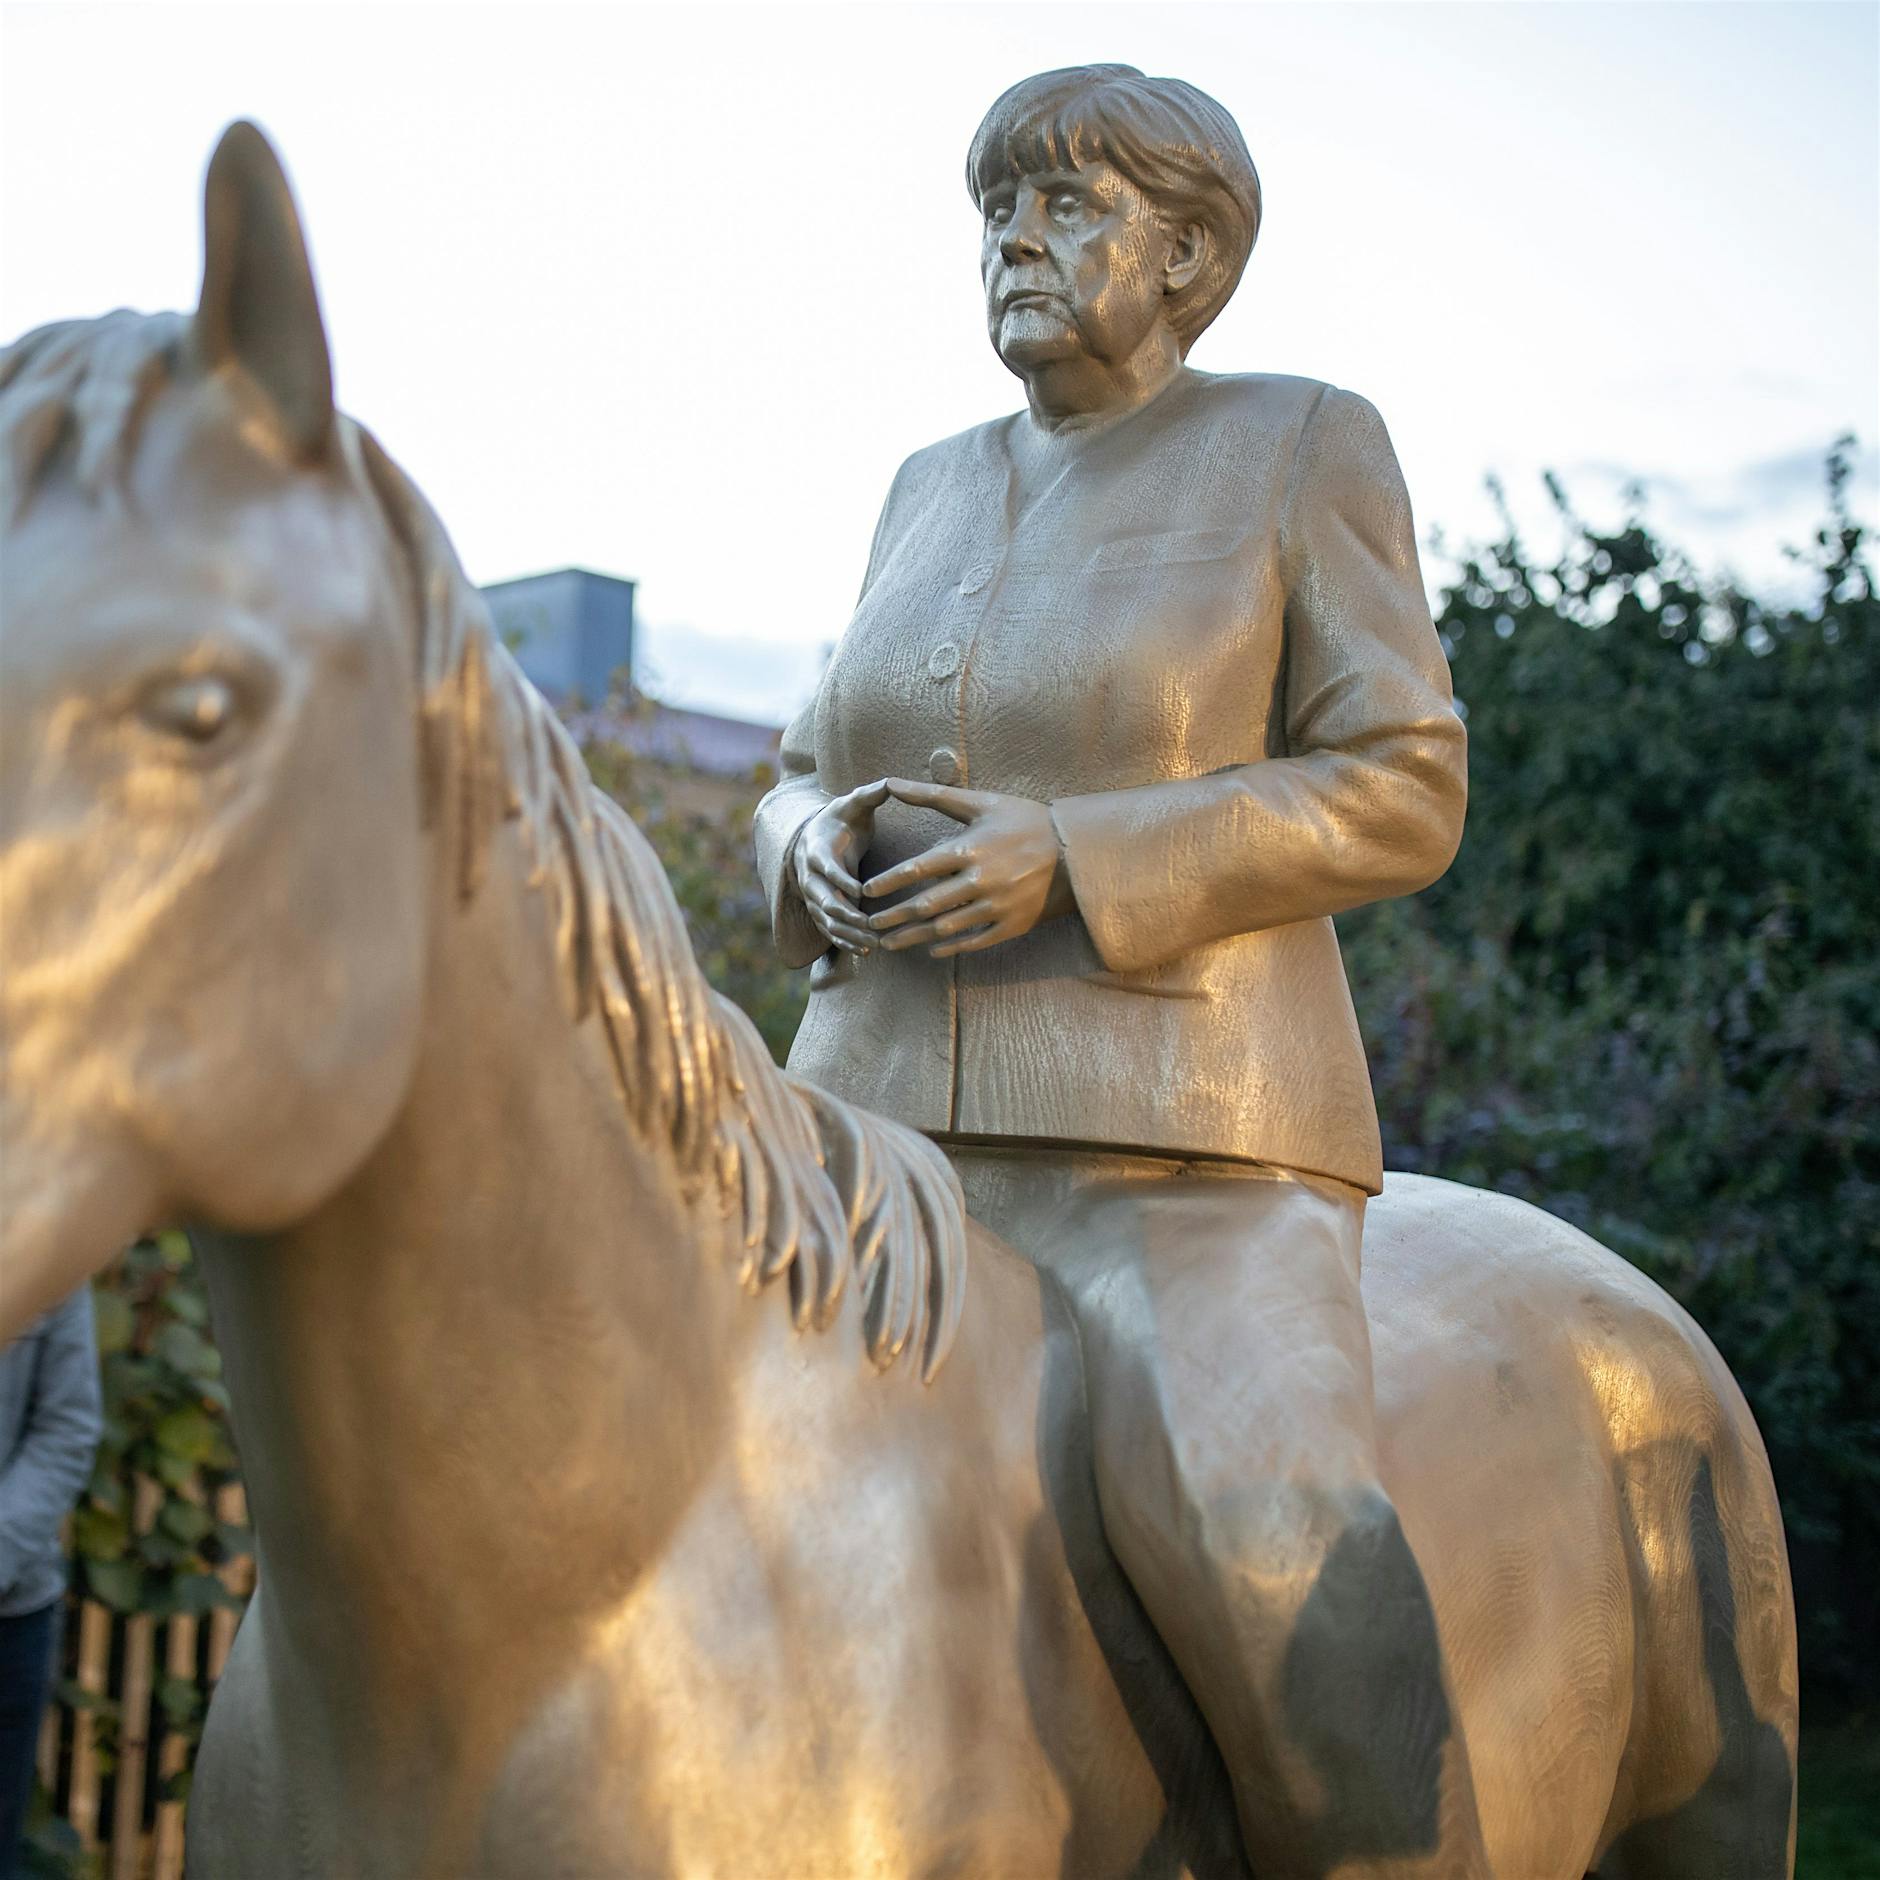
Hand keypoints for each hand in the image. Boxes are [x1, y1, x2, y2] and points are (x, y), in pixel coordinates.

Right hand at [793, 780, 891, 953]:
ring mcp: (813, 896)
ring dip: (848, 934)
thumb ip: (870, 795)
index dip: (841, 880)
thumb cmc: (841, 819)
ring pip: (826, 920)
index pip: (825, 868)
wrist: (817, 837)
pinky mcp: (820, 909)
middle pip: (824, 900)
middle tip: (871, 927)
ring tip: (873, 945)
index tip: (862, 891)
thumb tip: (891, 782)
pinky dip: (844, 942)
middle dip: (847, 915)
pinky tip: (865, 952)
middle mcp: (810, 876)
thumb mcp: (853, 804)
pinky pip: (829, 930)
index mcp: (816, 849)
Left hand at [863, 780, 1073, 957]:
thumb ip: (933, 796)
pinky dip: (949, 948)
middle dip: (893, 917)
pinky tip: (931, 950)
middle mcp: (980, 881)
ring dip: (913, 938)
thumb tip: (891, 783)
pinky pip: (973, 942)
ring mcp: (996, 907)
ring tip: (889, 944)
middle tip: (868, 924)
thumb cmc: (1024, 821)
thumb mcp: (980, 803)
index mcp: (969, 850)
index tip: (866, 892)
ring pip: (945, 929)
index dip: (888, 883)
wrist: (1075, 851)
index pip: (917, 870)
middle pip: (925, 905)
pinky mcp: (1011, 925)